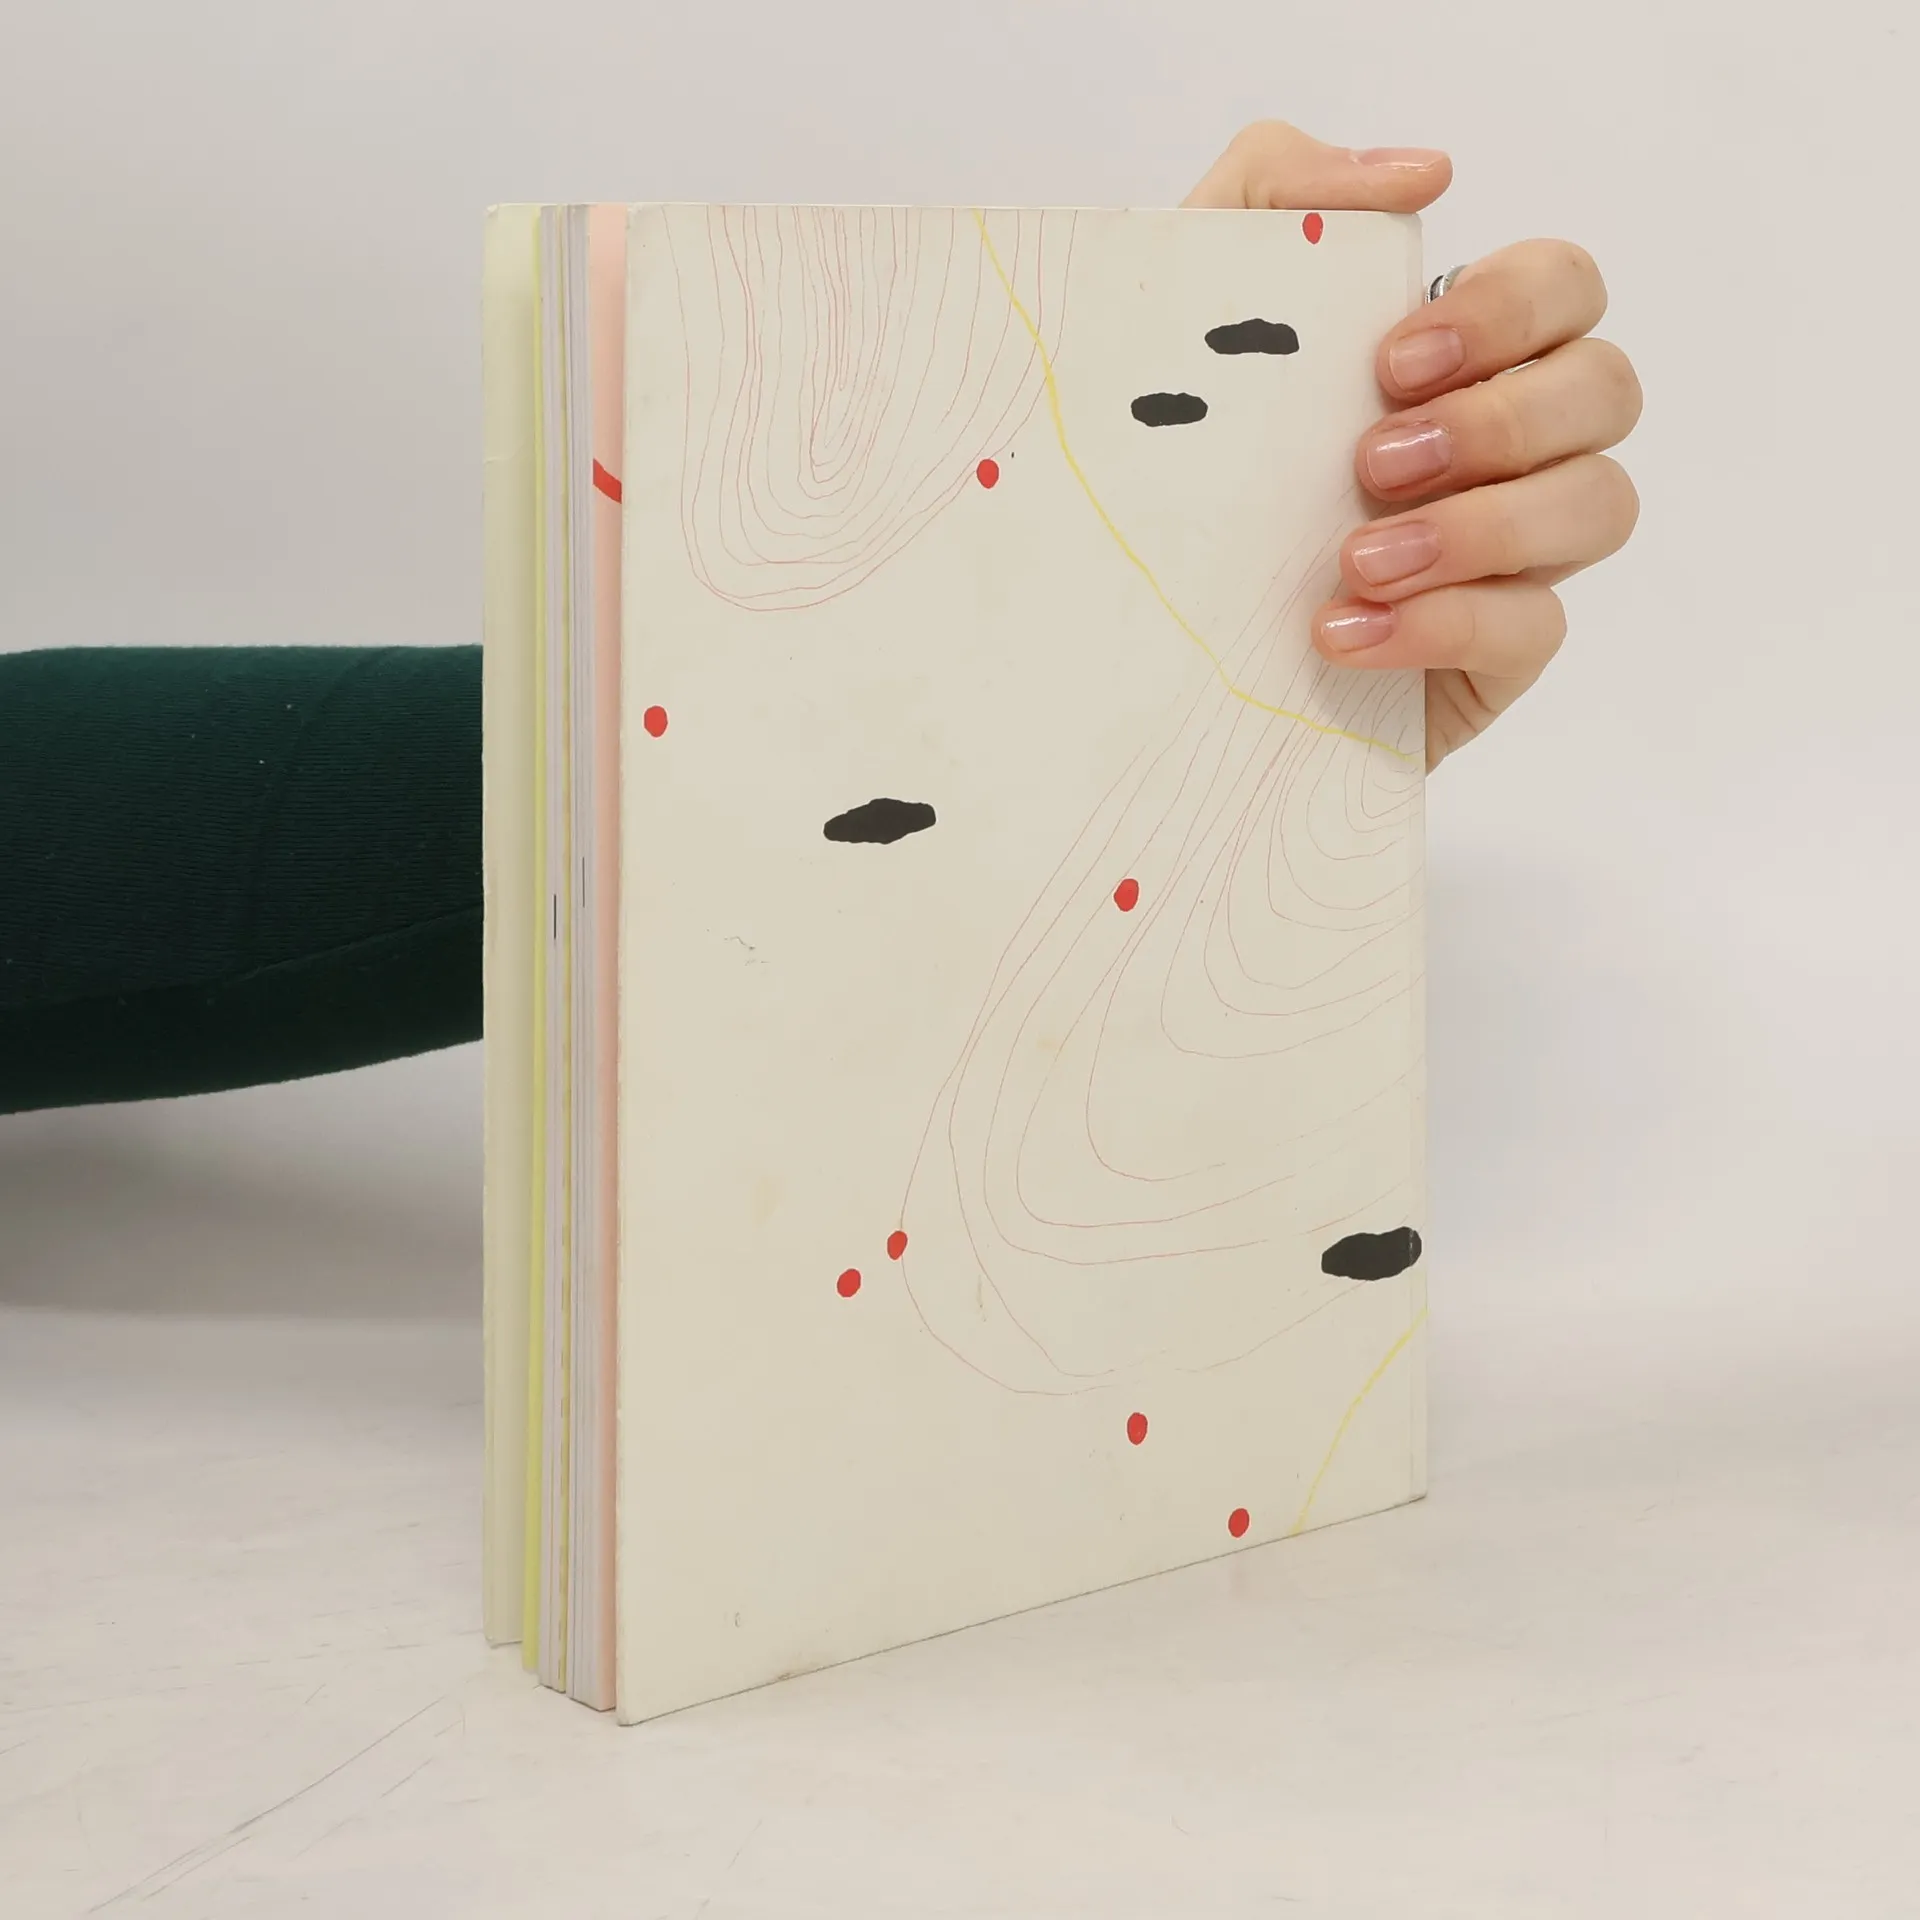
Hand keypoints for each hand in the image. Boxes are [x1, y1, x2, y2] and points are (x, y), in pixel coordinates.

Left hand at [1185, 123, 1641, 767]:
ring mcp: (1511, 552)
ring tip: (1357, 559)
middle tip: (1371, 461)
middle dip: (1499, 420)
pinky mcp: (1491, 654)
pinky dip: (1444, 622)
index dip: (1512, 307)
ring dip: (1481, 526)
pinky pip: (1536, 627)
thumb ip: (1279, 191)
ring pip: (1600, 504)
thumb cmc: (1173, 464)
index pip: (1566, 284)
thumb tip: (1427, 173)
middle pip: (1608, 388)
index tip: (1390, 362)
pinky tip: (1343, 634)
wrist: (1132, 634)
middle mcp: (1506, 444)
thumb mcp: (1185, 311)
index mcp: (1456, 355)